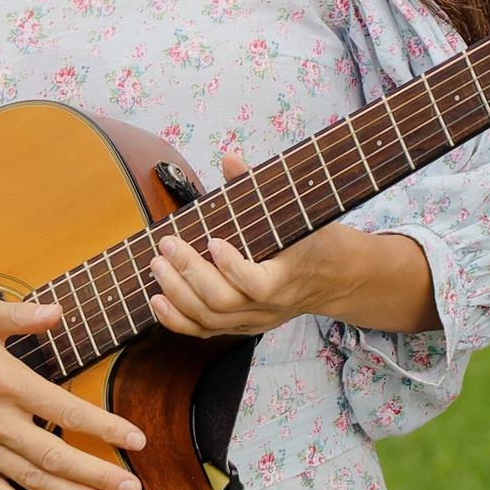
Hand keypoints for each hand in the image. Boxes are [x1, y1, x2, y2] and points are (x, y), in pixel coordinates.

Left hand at [144, 143, 437, 343]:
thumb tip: (229, 157)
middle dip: (189, 273)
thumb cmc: (311, 239)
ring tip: (157, 265)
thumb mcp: (297, 212)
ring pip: (209, 319)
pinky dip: (176, 319)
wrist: (332, 278)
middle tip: (167, 245)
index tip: (213, 241)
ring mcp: (253, 321)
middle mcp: (269, 307)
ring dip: (176, 293)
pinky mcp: (240, 327)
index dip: (233, 267)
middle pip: (223, 302)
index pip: (258, 285)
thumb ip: (259, 186)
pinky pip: (204, 331)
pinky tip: (156, 299)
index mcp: (288, 277)